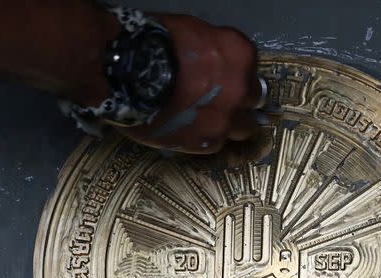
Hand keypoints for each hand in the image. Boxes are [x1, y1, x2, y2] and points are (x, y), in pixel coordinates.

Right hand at [116, 14, 261, 154]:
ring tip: (209, 121)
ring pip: (242, 128)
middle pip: (254, 100)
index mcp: (240, 54)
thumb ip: (214, 49)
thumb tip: (214, 60)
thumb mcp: (192, 30)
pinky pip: (217, 144)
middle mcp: (240, 88)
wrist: (126, 73)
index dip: (236, 74)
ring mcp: (225, 118)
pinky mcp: (206, 142)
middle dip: (240, 100)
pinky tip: (191, 130)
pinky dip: (207, 138)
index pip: (250, 68)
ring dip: (229, 124)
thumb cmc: (154, 44)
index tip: (226, 78)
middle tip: (222, 101)